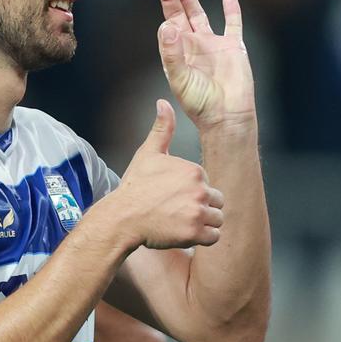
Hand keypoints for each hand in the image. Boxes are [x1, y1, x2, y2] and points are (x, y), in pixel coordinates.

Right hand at [113, 100, 224, 249]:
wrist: (122, 217)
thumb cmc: (134, 187)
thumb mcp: (148, 154)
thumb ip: (162, 129)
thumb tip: (163, 103)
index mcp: (194, 171)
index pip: (208, 184)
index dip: (194, 192)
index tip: (175, 196)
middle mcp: (200, 190)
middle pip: (217, 202)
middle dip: (203, 207)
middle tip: (179, 211)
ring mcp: (198, 212)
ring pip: (218, 220)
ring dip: (204, 223)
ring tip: (182, 222)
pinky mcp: (195, 233)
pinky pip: (214, 237)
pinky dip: (203, 238)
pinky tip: (185, 233)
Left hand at [156, 0, 253, 129]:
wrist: (227, 115)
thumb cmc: (200, 103)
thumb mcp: (180, 78)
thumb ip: (172, 53)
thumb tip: (167, 26)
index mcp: (178, 53)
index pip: (169, 25)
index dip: (166, 9)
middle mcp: (193, 46)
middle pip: (181, 15)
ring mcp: (213, 45)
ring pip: (201, 15)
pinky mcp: (234, 47)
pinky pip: (233, 25)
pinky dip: (232, 11)